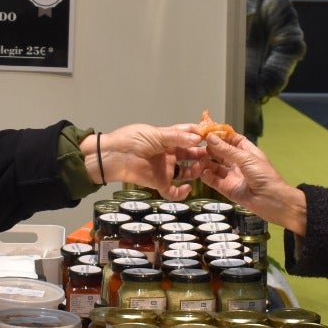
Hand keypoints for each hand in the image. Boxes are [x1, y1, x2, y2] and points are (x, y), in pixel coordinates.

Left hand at [84, 123, 205, 200]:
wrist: (114, 156)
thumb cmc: (131, 140)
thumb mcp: (156, 134)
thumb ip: (178, 137)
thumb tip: (197, 138)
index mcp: (167, 139)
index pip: (187, 136)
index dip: (199, 136)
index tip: (211, 135)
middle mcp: (169, 154)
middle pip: (190, 154)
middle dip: (202, 154)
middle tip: (213, 154)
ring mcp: (165, 169)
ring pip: (186, 172)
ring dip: (196, 171)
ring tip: (204, 168)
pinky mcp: (159, 182)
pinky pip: (173, 192)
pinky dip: (181, 193)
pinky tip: (188, 187)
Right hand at [200, 132, 306, 234]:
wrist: (272, 201)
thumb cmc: (265, 176)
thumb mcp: (245, 158)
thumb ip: (226, 150)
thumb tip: (211, 138)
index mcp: (247, 152)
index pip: (231, 140)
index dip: (220, 135)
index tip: (207, 131)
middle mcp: (238, 163)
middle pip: (221, 152)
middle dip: (210, 148)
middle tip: (197, 144)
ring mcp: (232, 176)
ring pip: (215, 166)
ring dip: (206, 162)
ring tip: (197, 158)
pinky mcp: (227, 188)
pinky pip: (213, 180)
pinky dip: (206, 176)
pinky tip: (201, 171)